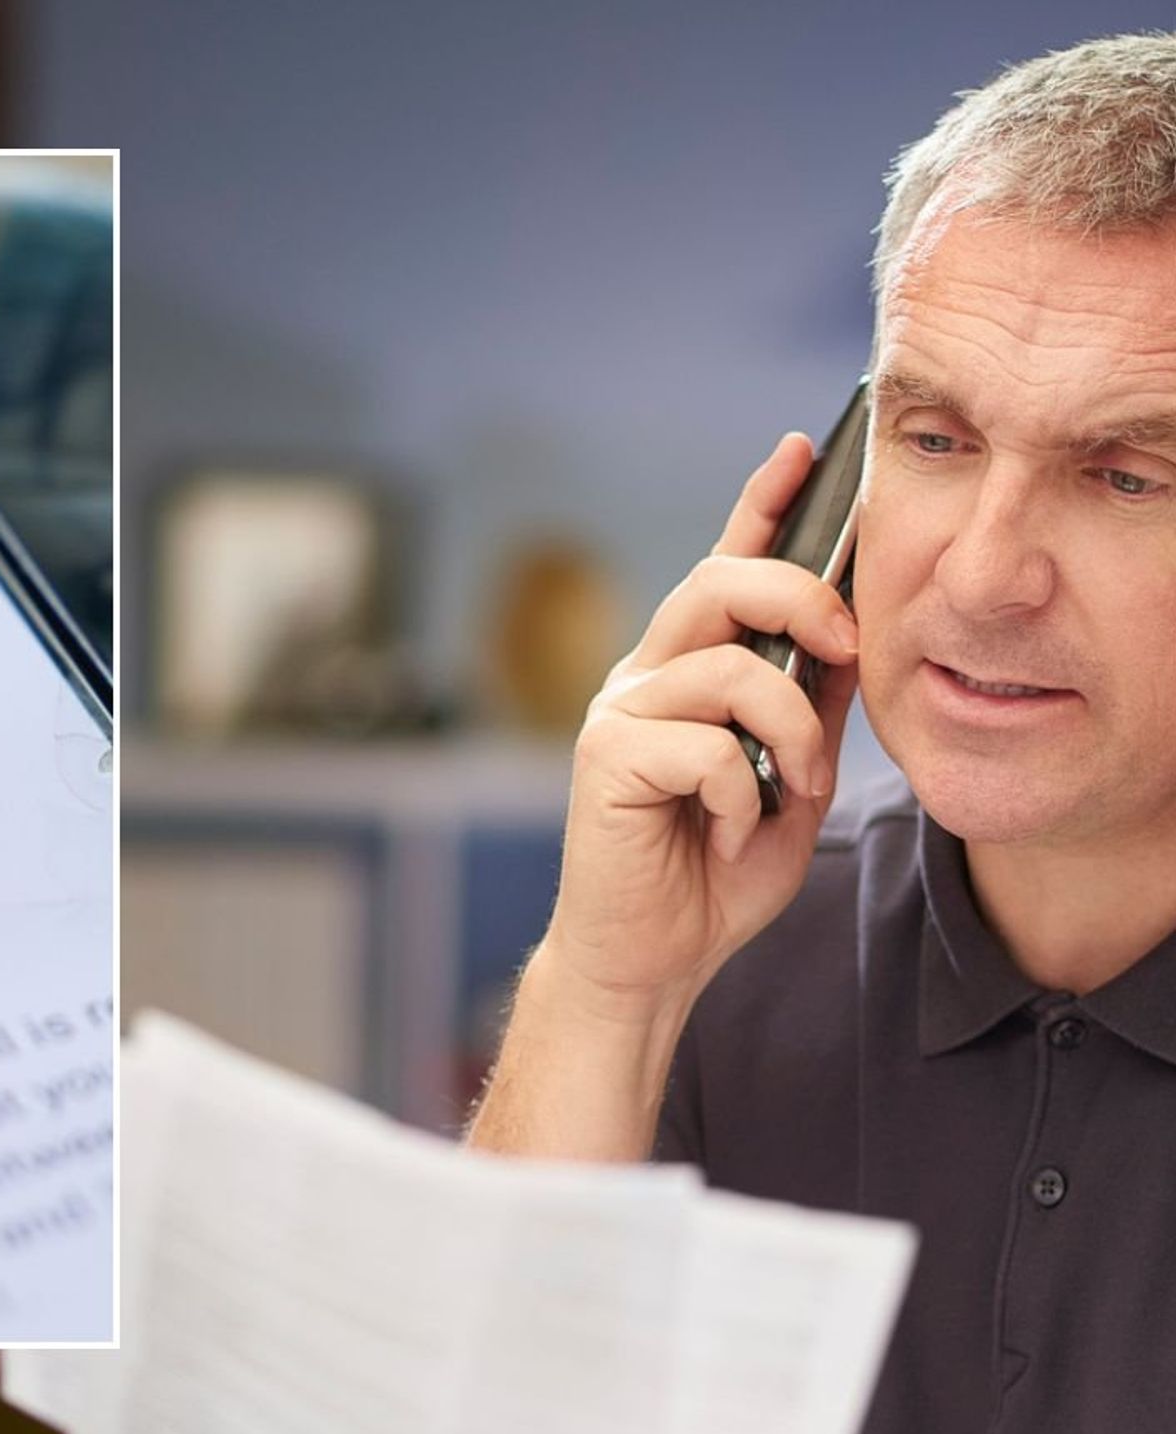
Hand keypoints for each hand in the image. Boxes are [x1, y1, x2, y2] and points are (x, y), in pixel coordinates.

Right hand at [539, 431, 859, 1028]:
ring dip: (790, 735)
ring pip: (730, 670)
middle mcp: (646, 677)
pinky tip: (719, 830)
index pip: (724, 567)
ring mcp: (618, 712)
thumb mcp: (791, 782)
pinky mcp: (604, 757)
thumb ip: (814, 708)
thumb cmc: (712, 873)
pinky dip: (738, 795)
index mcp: (689, 673)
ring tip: (790, 792)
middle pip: (719, 583)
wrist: (650, 960)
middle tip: (850, 648)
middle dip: (802, 599)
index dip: (760, 504)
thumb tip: (854, 636)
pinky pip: (705, 747)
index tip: (804, 448)